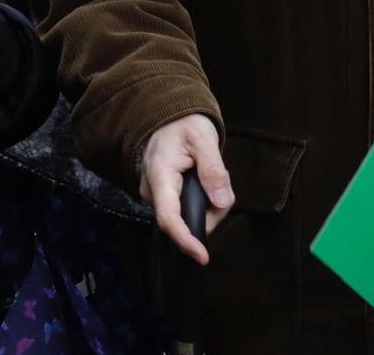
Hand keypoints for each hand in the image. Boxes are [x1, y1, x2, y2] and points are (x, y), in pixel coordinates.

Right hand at [140, 114, 233, 265]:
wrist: (168, 117)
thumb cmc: (184, 124)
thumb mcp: (203, 138)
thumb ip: (213, 170)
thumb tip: (220, 202)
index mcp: (160, 175)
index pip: (169, 217)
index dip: (185, 240)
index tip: (203, 256)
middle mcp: (152, 190)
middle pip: (184, 220)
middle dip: (210, 212)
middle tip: (221, 185)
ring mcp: (155, 195)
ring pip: (188, 216)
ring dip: (207, 205)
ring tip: (209, 176)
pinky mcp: (162, 197)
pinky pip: (185, 209)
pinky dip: (201, 201)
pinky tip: (201, 182)